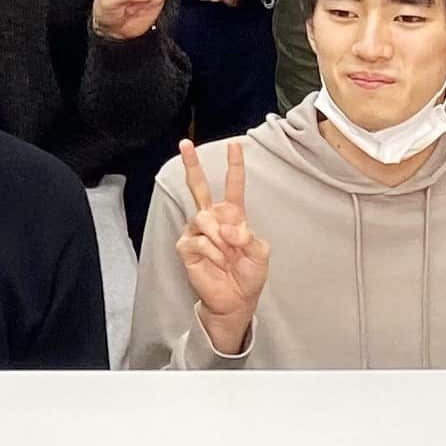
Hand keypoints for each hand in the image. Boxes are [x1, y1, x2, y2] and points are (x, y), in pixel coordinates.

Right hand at [175, 139, 271, 353]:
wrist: (235, 300)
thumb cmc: (247, 275)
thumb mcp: (260, 253)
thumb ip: (248, 236)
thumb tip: (228, 229)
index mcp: (232, 216)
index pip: (232, 186)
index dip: (234, 166)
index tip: (235, 145)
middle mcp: (212, 219)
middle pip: (198, 186)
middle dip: (191, 164)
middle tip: (185, 144)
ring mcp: (197, 231)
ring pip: (204, 217)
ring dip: (221, 238)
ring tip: (228, 255)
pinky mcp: (186, 246)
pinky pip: (200, 240)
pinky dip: (214, 253)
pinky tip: (218, 262)